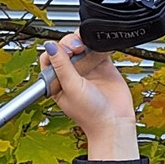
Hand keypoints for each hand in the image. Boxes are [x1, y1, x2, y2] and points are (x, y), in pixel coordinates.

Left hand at [40, 32, 138, 160]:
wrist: (115, 122)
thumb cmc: (91, 115)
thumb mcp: (71, 88)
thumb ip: (61, 66)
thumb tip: (50, 46)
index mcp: (57, 81)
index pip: (49, 58)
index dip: (54, 51)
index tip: (64, 51)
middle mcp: (71, 74)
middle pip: (65, 48)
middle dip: (69, 44)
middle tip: (76, 48)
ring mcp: (87, 68)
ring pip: (81, 45)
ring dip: (82, 41)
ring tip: (86, 46)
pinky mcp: (103, 66)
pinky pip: (98, 48)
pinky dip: (98, 43)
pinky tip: (98, 45)